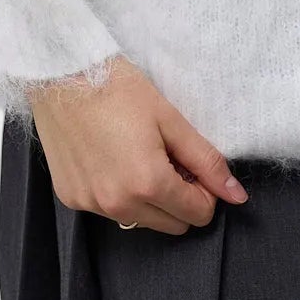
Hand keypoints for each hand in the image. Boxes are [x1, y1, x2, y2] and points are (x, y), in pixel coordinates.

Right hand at [27, 55, 249, 234]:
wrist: (62, 74)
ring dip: (149, 198)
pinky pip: (109, 210)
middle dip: (180, 198)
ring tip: (139, 154)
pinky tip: (112, 158)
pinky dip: (119, 193)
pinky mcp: (71, 199)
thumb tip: (237, 196)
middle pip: (172, 225)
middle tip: (169, 158)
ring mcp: (91, 205)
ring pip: (140, 220)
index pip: (197, 215)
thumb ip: (206, 161)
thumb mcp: (171, 120)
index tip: (193, 164)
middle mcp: (118, 204)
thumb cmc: (119, 89)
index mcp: (148, 184)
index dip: (204, 190)